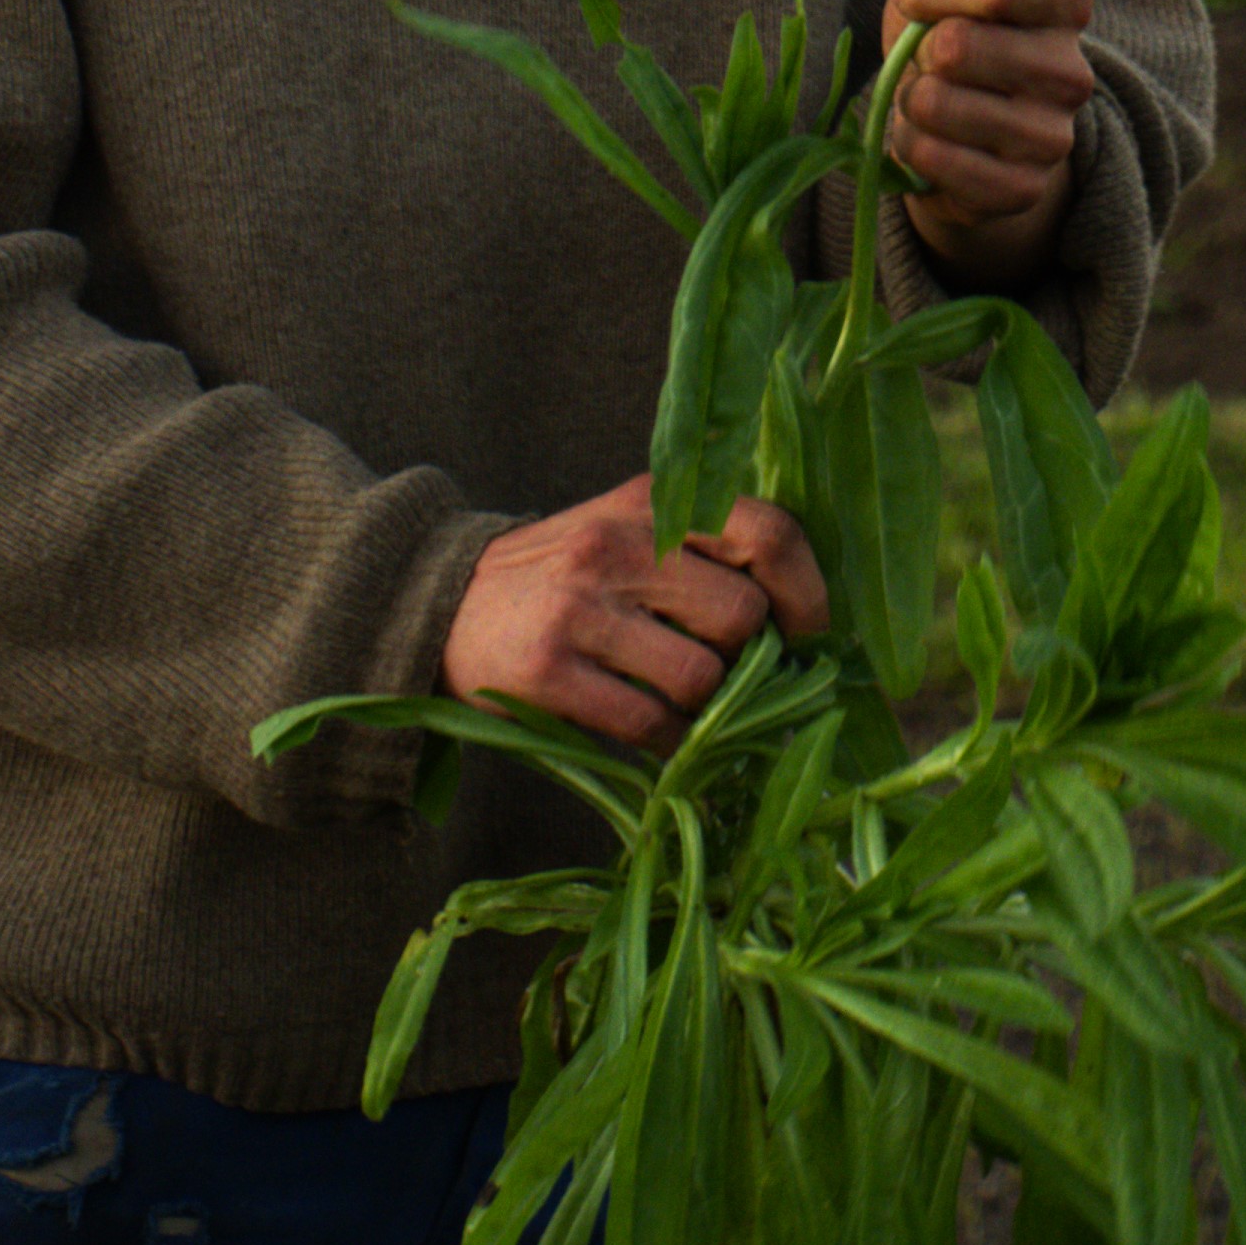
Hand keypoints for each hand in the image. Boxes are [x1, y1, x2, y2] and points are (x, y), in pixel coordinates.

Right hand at [443, 479, 831, 754]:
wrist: (437, 603)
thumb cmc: (562, 575)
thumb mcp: (627, 530)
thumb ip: (703, 552)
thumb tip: (799, 619)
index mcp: (652, 503)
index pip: (766, 532)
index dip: (806, 590)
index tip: (807, 630)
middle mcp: (619, 546)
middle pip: (741, 616)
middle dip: (746, 657)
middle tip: (726, 670)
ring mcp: (581, 609)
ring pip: (700, 677)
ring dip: (706, 706)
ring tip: (681, 701)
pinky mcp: (549, 673)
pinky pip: (648, 724)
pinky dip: (667, 741)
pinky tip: (654, 733)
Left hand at [883, 0, 1095, 287]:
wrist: (963, 136)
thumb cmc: (953, 37)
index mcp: (1066, 4)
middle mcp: (1073, 72)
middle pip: (960, 46)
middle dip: (917, 50)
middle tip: (925, 58)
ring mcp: (1052, 137)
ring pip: (941, 105)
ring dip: (910, 101)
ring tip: (925, 99)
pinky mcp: (1022, 190)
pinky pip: (937, 161)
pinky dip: (912, 147)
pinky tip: (925, 139)